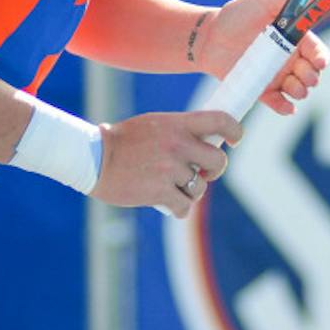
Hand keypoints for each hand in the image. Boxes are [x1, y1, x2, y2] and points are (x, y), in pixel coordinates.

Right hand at [90, 110, 238, 217]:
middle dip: (214, 171)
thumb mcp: (155, 124)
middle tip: (203, 173)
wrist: (93, 158)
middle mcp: (178, 144)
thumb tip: (206, 142)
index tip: (235, 141)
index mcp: (178, 124)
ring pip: (200, 187)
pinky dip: (179, 209)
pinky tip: (169, 205)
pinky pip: (184, 206)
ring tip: (174, 188)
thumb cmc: (123, 141)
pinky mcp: (160, 192)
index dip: (236, 131)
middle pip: (219, 161)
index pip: (221, 121)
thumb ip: (180, 131)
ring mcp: (170, 169)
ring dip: (191, 192)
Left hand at [198, 0, 329, 115]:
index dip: (321, 57)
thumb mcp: (266, 2)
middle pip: (312, 73)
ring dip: (301, 91)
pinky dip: (286, 107)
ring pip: (299, 90)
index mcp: (293, 39)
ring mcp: (275, 76)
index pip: (316, 51)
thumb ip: (294, 0)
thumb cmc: (237, 15)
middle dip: (312, 77)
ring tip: (291, 86)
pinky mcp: (261, 90)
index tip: (319, 62)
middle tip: (303, 74)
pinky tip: (287, 106)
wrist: (207, 36)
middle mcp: (288, 59)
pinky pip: (279, 103)